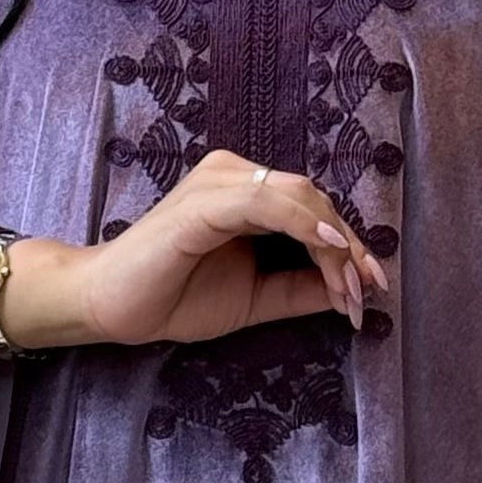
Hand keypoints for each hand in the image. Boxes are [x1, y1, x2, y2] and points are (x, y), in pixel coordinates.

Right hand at [0, 148, 385, 354]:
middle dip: (348, 249)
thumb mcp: (255, 297)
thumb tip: (351, 289)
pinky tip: (329, 247)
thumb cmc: (173, 297)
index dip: (349, 246)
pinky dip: (305, 224)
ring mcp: (217, 182)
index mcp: (245, 191)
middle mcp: (233, 174)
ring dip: (334, 245)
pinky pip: (266, 202)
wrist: (112, 309)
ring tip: (349, 290)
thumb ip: (300, 289)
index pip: (314, 207)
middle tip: (364, 296)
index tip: (370, 291)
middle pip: (315, 199)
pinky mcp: (203, 203)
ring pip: (300, 198)